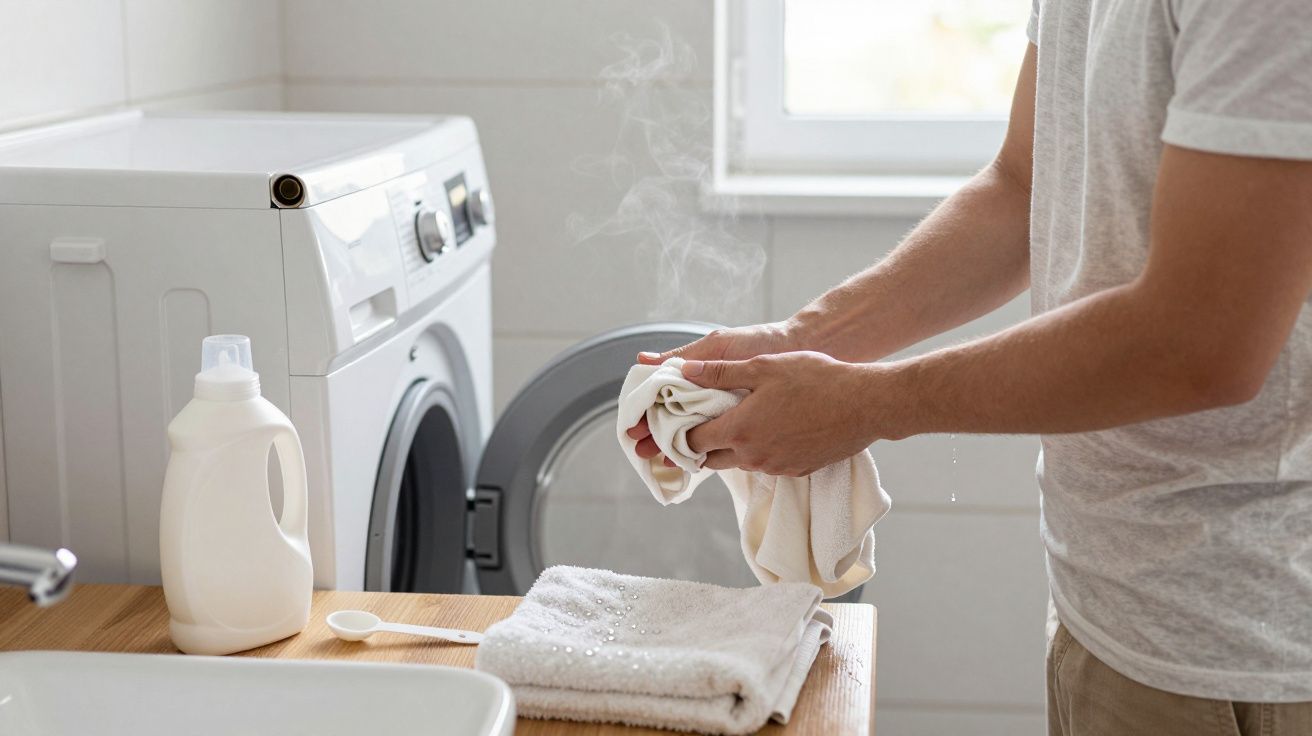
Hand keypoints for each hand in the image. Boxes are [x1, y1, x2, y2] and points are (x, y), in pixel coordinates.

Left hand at [683, 352, 883, 476]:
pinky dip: (760, 451)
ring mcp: (776, 467)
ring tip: (738, 422)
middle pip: (711, 459)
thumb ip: (722, 372)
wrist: (865, 405)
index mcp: (740, 430)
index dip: (680, 433)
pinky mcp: (796, 471)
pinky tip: (771, 429)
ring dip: (732, 447)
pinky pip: (767, 464)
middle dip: (701, 445)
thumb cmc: (817, 379)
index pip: (694, 442)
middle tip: (700, 425)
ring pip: (740, 462)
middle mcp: (753, 456)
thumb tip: (685, 371)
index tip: (677, 423)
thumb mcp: (765, 367)